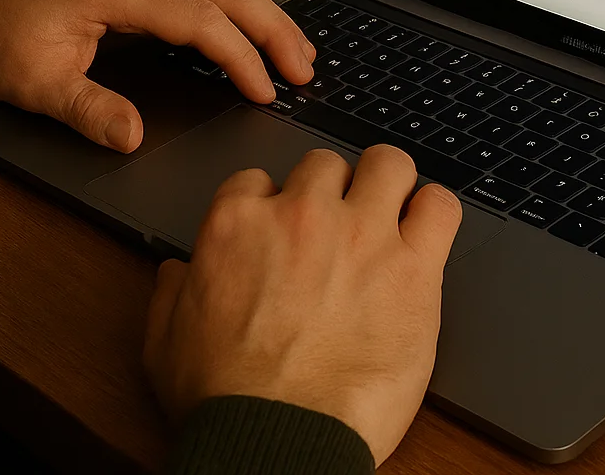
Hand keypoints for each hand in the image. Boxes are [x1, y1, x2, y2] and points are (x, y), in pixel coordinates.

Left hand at [0, 0, 314, 150]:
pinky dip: (241, 10)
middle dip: (274, 30)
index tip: (264, 93)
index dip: (240, 57)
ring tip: (298, 56)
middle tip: (305, 72)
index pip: (202, 19)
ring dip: (264, 17)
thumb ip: (86, 110)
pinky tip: (256, 34)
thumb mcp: (35, 85)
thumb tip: (132, 136)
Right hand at [144, 146, 461, 465]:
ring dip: (387, 185)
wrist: (277, 440)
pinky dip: (434, 213)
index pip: (259, 179)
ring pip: (388, 164)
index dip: (272, 206)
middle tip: (337, 228)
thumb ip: (171, 292)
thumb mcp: (164, 342)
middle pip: (325, 165)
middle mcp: (302, 214)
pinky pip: (440, 207)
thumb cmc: (224, 400)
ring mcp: (362, 234)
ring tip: (389, 216)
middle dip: (331, 191)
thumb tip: (178, 272)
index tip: (282, 232)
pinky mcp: (414, 267)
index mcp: (237, 224)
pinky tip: (426, 232)